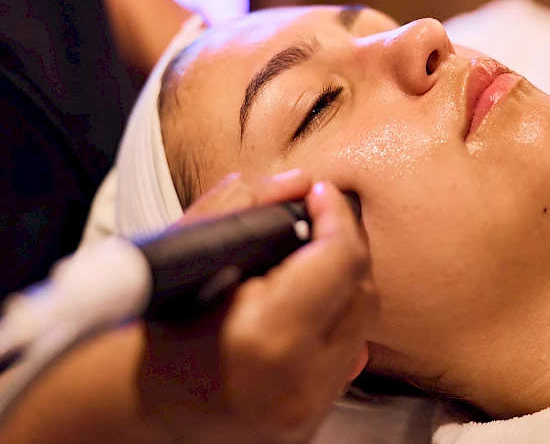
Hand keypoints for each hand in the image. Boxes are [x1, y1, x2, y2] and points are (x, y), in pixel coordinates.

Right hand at [139, 170, 376, 443]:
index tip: (321, 195)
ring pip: (362, 326)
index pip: (342, 259)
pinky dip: (333, 324)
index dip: (337, 215)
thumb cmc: (153, 321)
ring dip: (343, 286)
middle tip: (317, 225)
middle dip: (344, 248)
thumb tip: (301, 184)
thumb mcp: (185, 245)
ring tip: (311, 263)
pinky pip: (345, 357)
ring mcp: (306, 409)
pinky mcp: (309, 422)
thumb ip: (246, 202)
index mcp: (266, 335)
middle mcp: (296, 382)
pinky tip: (307, 307)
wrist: (132, 398)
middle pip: (363, 292)